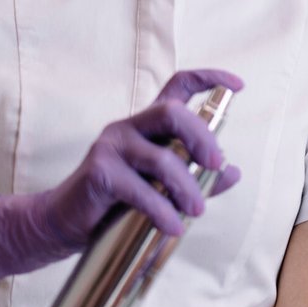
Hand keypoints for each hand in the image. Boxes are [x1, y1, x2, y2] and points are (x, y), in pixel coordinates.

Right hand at [0, 68, 244, 282]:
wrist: (68, 224)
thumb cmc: (119, 201)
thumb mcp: (164, 187)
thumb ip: (199, 178)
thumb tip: (234, 172)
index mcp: (148, 126)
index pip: (178, 86)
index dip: (209, 78)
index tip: (239, 85)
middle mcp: (129, 127)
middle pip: (173, 113)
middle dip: (202, 137)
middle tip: (216, 165)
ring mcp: (112, 147)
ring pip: (161, 158)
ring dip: (187, 187)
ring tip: (197, 211)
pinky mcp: (100, 172)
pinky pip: (141, 190)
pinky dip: (162, 211)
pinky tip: (174, 227)